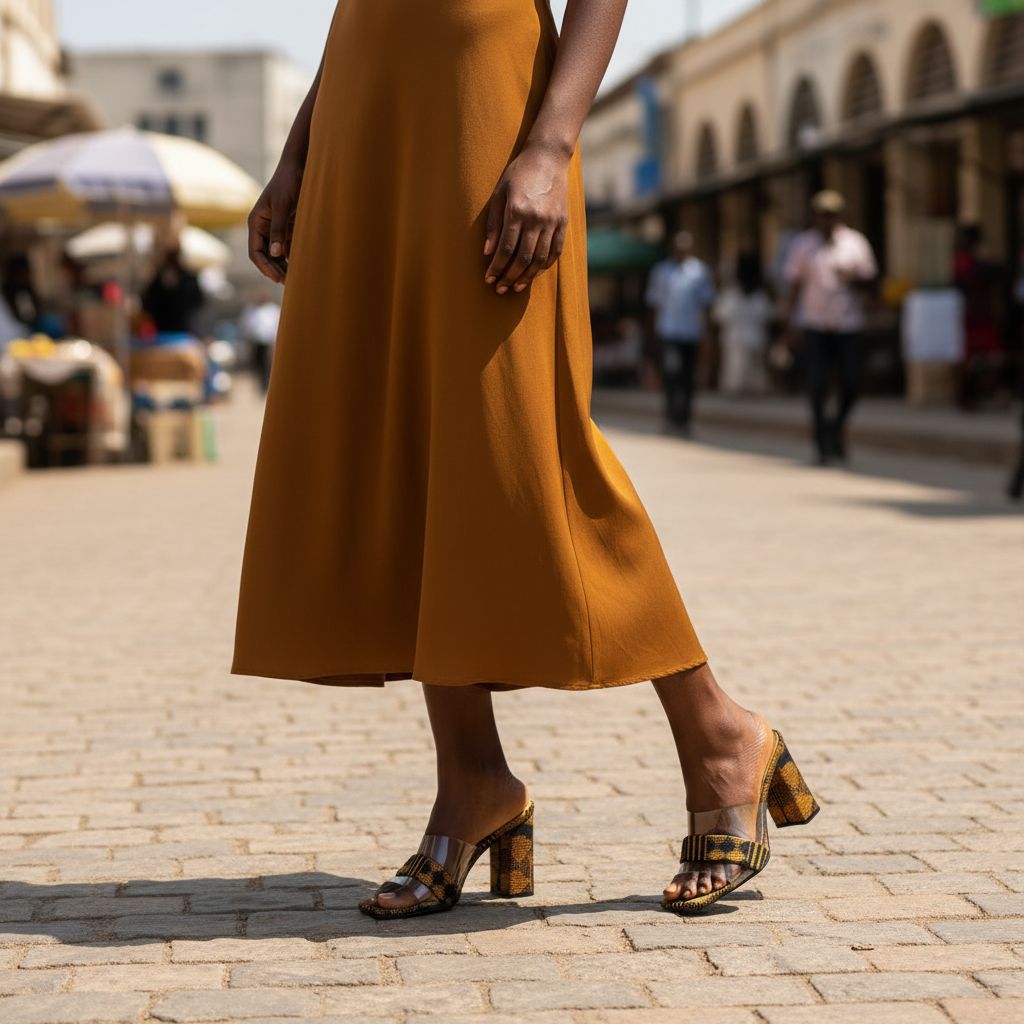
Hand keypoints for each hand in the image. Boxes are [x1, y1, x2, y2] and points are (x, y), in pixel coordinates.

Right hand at [248, 161, 302, 283]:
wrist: (299, 168)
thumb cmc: (288, 183)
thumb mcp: (284, 206)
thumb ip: (279, 229)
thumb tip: (275, 253)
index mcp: (256, 223)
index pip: (255, 252)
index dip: (265, 267)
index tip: (278, 278)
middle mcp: (263, 228)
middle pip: (266, 256)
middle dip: (275, 270)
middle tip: (290, 283)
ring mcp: (275, 229)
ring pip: (277, 254)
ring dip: (284, 266)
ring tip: (297, 278)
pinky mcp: (287, 228)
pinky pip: (288, 247)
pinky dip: (293, 257)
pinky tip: (303, 265)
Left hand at [483, 142, 569, 294]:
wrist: (548, 157)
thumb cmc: (518, 173)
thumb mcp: (499, 193)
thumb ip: (494, 224)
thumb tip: (488, 253)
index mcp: (517, 210)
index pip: (506, 249)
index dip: (497, 267)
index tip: (489, 279)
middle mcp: (536, 219)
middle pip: (523, 258)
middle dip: (509, 276)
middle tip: (500, 289)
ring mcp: (552, 222)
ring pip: (540, 259)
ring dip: (527, 276)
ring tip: (515, 286)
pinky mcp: (563, 223)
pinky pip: (554, 251)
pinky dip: (544, 266)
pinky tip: (533, 273)